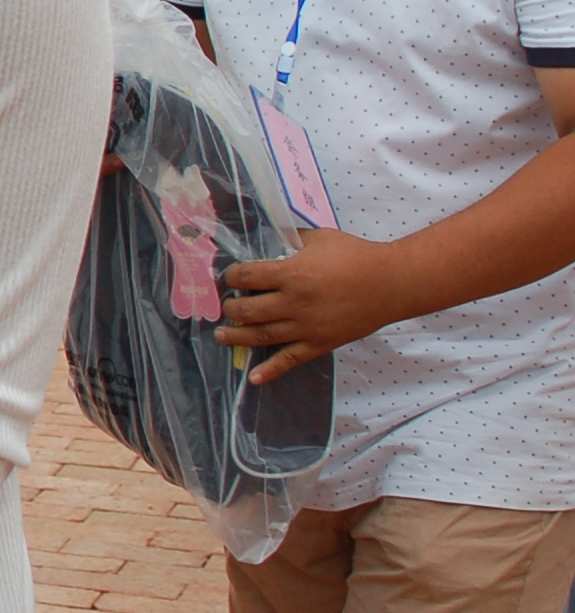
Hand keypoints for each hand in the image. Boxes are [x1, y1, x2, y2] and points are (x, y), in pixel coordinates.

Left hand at [218, 227, 420, 381]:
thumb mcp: (319, 238)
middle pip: (248, 310)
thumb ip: (290, 238)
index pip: (246, 278)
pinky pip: (290, 360)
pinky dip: (271, 370)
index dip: (232, 277)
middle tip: (226, 306)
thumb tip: (269, 234)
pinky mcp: (320, 343)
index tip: (231, 278)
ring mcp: (307, 327)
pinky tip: (254, 378)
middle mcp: (294, 303)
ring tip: (221, 336)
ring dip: (237, 337)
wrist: (392, 283)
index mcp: (292, 274)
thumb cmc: (356, 256)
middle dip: (230, 309)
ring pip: (262, 336)